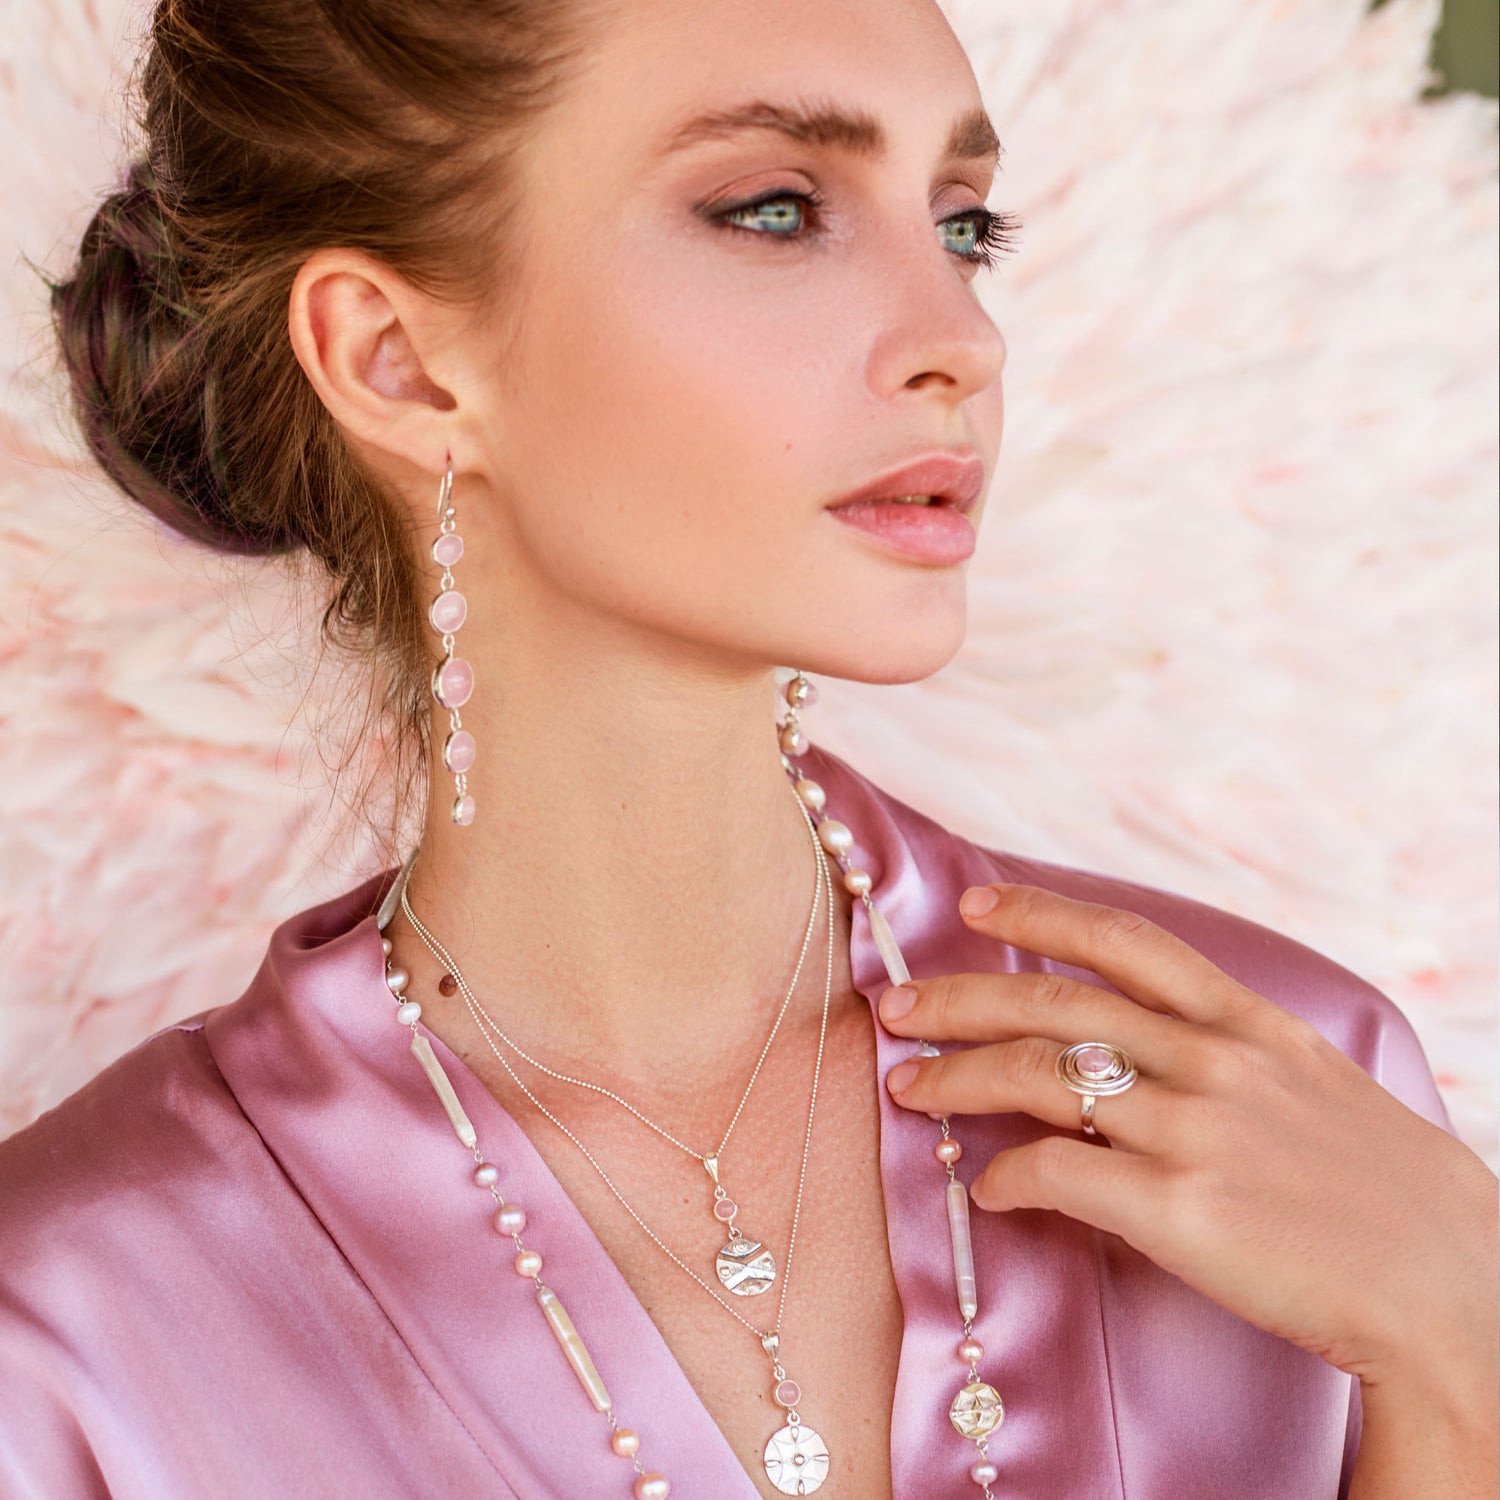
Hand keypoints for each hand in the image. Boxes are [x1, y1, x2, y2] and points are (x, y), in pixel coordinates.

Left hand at [877, 882, 1498, 1391]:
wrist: (1457, 1296)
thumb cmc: (1393, 1200)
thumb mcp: (1322, 1091)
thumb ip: (1235, 1058)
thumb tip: (1148, 1055)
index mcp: (1254, 1025)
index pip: (1130, 941)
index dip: (1042, 915)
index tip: (973, 906)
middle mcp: (1217, 1061)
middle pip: (1057, 1004)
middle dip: (962, 998)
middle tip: (897, 1006)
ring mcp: (1196, 1132)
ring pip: (1040, 1077)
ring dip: (957, 1079)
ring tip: (906, 1089)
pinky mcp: (1180, 1210)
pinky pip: (1057, 1174)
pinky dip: (1007, 1177)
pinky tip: (988, 1190)